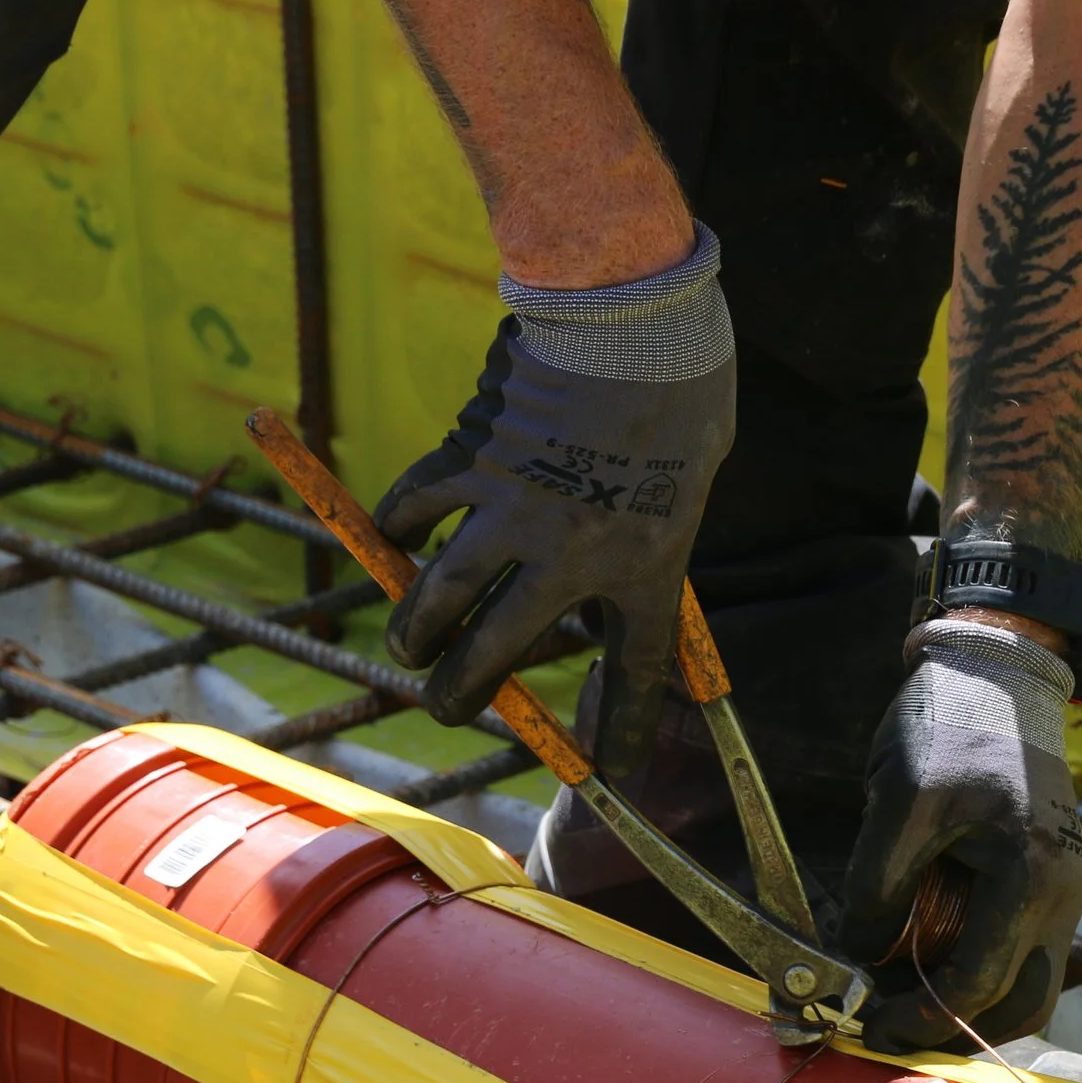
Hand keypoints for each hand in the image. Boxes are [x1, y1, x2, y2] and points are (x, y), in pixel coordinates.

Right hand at [374, 226, 733, 775]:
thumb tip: (608, 572)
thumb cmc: (684, 383)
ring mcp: (512, 511)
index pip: (636, 673)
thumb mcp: (691, 474)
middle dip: (465, 696)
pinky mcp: (469, 458)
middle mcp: (573, 555)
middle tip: (449, 707)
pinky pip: (415, 508)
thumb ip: (651, 529)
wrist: (636, 311)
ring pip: (438, 597)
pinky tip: (390, 540)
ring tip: (409, 648)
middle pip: (499, 655)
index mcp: (648, 564)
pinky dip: (396, 529)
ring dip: (414, 632)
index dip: (622, 732)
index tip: (609, 770)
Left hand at [835, 615, 1081, 1052]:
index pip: (980, 982)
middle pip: (1025, 1004)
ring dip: (973, 1004)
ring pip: (1031, 982)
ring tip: (907, 999)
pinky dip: (984, 968)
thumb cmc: (949, 723)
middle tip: (893, 1030)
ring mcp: (1068, 886)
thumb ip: (879, 888)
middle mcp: (1065, 890)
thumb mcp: (898, 803)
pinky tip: (932, 958)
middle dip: (957, 1029)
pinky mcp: (1055, 877)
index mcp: (1031, 873)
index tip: (870, 1029)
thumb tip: (861, 959)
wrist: (995, 669)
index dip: (921, 1018)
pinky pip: (1026, 947)